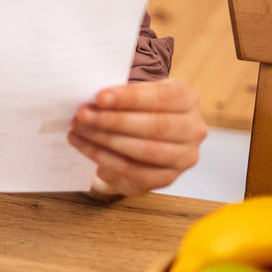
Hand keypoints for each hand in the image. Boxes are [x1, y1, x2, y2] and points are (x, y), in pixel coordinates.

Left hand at [68, 78, 206, 198]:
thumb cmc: (134, 110)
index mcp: (187, 98)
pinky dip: (104, 158)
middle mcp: (193, 128)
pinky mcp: (168, 177)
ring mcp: (184, 156)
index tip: (99, 97)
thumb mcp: (132, 95)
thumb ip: (119, 94)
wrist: (140, 141)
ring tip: (78, 129)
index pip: (162, 96)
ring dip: (106, 139)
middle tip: (82, 115)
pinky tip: (84, 146)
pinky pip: (135, 170)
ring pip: (145, 150)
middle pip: (155, 125)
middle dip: (113, 120)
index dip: (129, 97)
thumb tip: (90, 98)